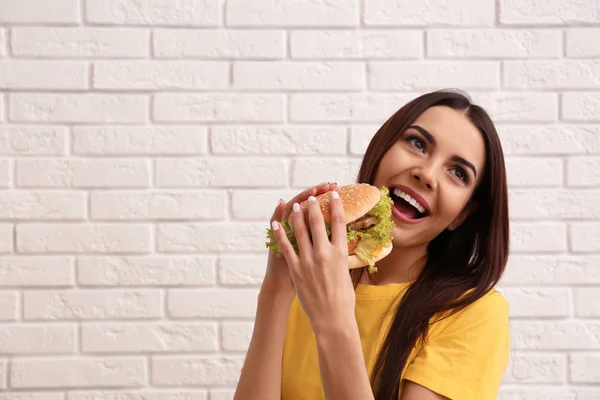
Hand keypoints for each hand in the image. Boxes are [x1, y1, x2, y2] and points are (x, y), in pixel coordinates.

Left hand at [271, 190, 355, 332]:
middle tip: (312, 197)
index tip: (334, 194)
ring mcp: (309, 261)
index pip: (339, 222)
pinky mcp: (296, 270)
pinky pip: (286, 247)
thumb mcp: (347, 271)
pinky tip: (276, 224)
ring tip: (296, 206)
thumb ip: (341, 256)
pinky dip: (280, 234)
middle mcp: (325, 253)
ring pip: (300, 231)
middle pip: (318, 222)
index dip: (336, 206)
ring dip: (297, 216)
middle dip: (314, 206)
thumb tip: (341, 243)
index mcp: (341, 252)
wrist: (332, 318)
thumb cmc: (343, 298)